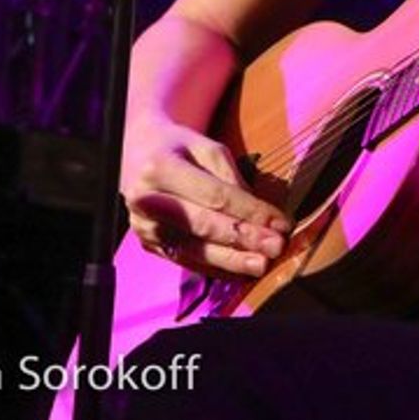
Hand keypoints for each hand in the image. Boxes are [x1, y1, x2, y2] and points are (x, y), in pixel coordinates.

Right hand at [121, 116, 289, 278]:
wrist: (138, 155)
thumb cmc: (179, 148)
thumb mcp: (206, 147)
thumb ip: (230, 177)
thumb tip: (257, 212)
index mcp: (162, 169)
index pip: (215, 195)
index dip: (250, 211)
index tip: (280, 221)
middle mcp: (148, 202)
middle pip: (204, 225)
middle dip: (244, 238)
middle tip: (276, 247)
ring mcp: (145, 228)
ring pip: (195, 250)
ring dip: (232, 260)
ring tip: (261, 265)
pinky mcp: (149, 246)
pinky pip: (187, 260)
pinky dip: (216, 267)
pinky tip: (239, 272)